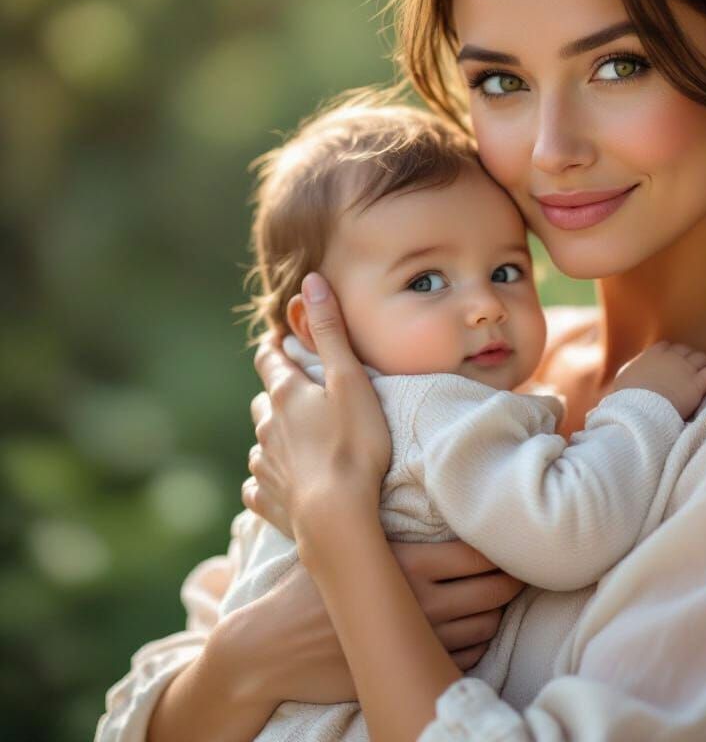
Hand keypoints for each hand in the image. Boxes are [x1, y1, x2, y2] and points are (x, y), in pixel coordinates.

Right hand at [220, 540, 525, 707]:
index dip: (504, 549)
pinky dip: (477, 643)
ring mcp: (418, 640)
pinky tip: (468, 628)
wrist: (272, 645)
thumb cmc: (307, 584)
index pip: (480, 554)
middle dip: (512, 580)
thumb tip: (422, 497)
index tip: (509, 540)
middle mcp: (420, 601)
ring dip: (496, 612)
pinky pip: (467, 658)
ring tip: (492, 596)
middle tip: (517, 567)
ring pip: (486, 626)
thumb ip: (386, 525)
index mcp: (407, 562)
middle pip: (495, 591)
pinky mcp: (410, 669)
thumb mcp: (345, 541)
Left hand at [243, 273, 391, 544]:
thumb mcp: (349, 380)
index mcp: (286, 394)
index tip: (280, 341)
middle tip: (299, 393)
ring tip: (298, 440)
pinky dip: (269, 477)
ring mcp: (264, 465)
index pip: (270, 360)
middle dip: (278, 393)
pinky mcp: (266, 500)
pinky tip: (283, 481)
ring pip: (262, 441)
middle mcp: (267, 426)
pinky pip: (259, 484)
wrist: (337, 518)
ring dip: (276, 436)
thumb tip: (312, 280)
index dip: (275, 347)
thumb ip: (331, 331)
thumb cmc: (353, 444)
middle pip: (265, 401)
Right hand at [610, 341, 705, 419]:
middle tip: (693, 372)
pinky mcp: (696, 384)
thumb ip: (626, 378)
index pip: (667, 347)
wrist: (638, 411)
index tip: (674, 362)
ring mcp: (684, 369)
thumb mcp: (621, 383)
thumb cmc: (626, 400)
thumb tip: (617, 384)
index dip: (673, 355)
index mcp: (651, 355)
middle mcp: (670, 358)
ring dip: (705, 366)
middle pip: (687, 352)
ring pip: (701, 360)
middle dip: (691, 360)